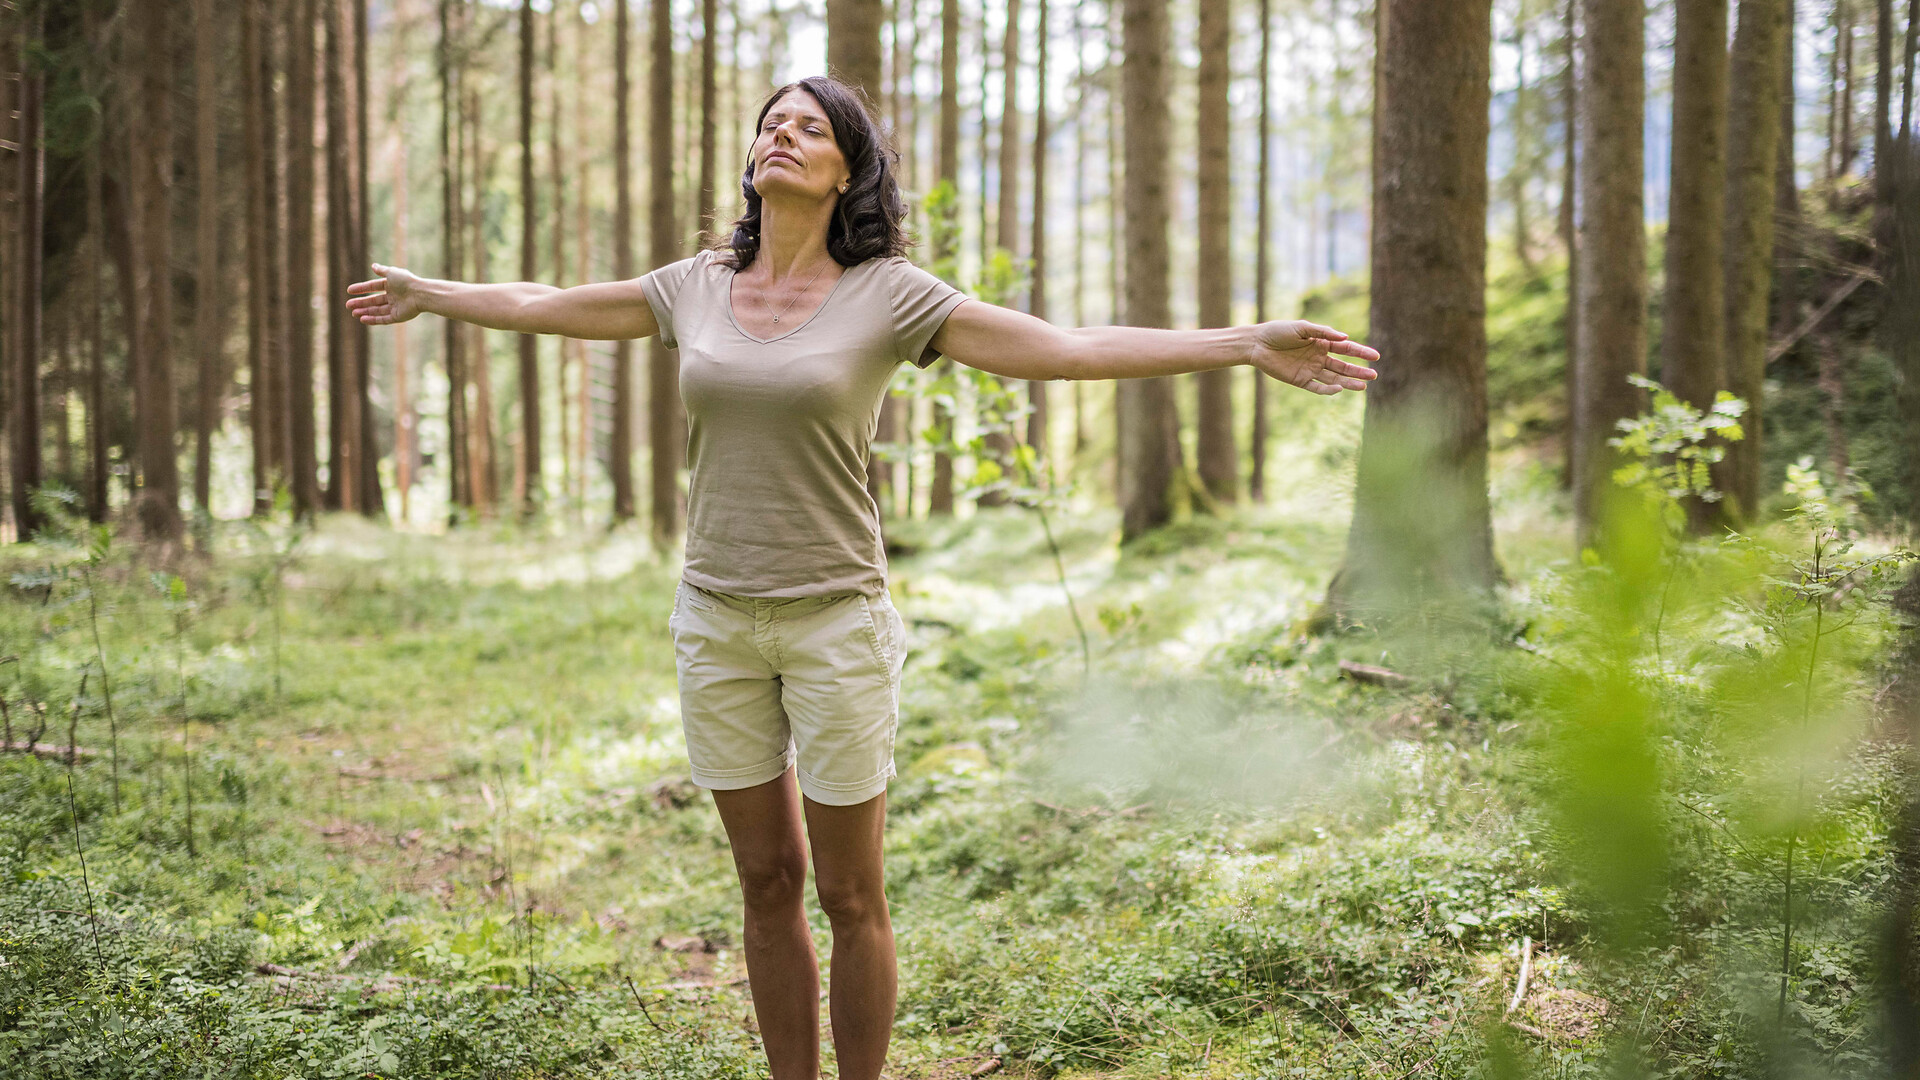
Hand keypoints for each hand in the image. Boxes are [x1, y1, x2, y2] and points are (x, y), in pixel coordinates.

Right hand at [345, 262, 424, 324]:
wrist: (420, 294)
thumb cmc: (406, 281)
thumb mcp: (391, 273)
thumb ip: (381, 271)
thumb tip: (373, 266)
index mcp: (391, 285)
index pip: (373, 287)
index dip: (361, 288)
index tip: (349, 290)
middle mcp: (392, 297)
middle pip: (373, 301)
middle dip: (360, 303)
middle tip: (348, 305)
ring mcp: (395, 307)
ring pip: (376, 311)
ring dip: (365, 312)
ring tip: (353, 313)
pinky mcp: (397, 317)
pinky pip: (383, 319)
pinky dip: (373, 319)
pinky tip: (362, 319)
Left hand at [1249, 320, 1379, 395]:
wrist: (1257, 344)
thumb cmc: (1278, 331)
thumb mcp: (1302, 327)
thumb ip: (1323, 332)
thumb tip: (1345, 337)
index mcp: (1321, 342)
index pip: (1346, 349)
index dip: (1360, 352)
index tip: (1375, 357)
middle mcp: (1318, 357)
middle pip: (1343, 366)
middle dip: (1358, 370)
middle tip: (1374, 375)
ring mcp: (1310, 369)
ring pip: (1334, 378)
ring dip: (1348, 382)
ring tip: (1363, 386)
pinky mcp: (1300, 380)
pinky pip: (1317, 387)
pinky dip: (1328, 389)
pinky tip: (1339, 388)